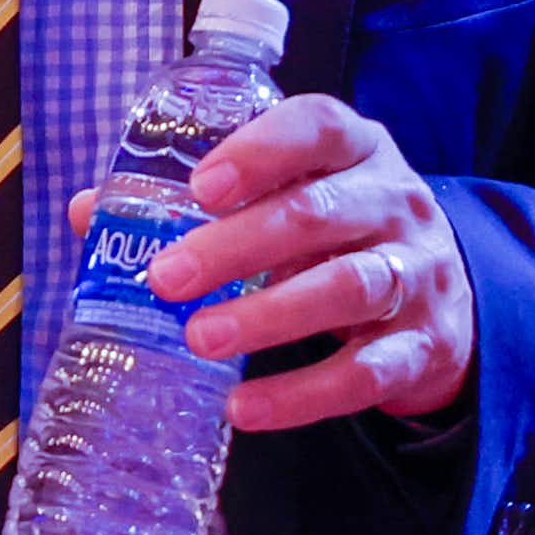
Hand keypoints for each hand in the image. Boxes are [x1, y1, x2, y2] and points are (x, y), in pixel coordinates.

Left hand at [63, 94, 473, 430]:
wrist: (445, 298)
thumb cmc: (334, 231)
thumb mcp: (285, 198)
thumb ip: (199, 200)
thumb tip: (90, 212)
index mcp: (355, 151)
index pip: (319, 127)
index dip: (261, 151)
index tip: (200, 186)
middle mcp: (394, 203)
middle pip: (318, 213)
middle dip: (235, 246)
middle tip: (165, 278)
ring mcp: (418, 273)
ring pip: (349, 288)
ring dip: (268, 316)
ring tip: (199, 338)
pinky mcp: (423, 347)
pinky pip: (365, 373)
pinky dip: (302, 394)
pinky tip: (243, 407)